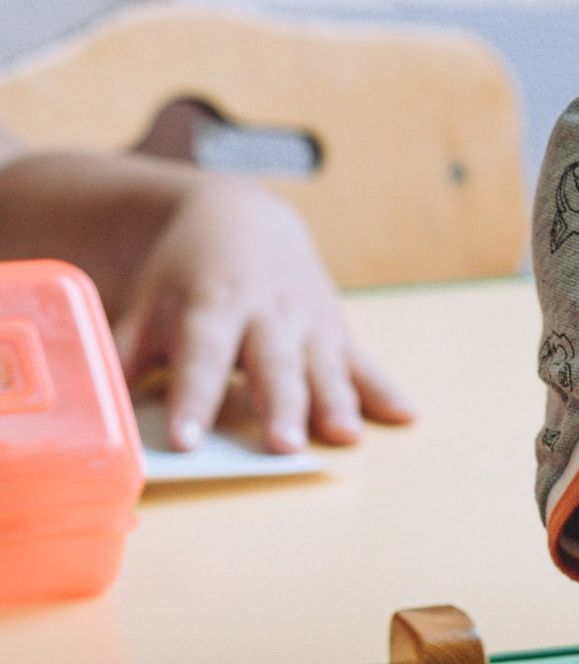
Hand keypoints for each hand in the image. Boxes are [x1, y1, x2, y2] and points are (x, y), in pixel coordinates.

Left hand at [116, 177, 414, 453]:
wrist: (239, 216)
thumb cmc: (183, 275)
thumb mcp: (148, 305)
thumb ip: (126, 355)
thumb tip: (89, 409)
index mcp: (212, 304)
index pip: (202, 356)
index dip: (195, 398)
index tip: (189, 439)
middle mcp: (265, 311)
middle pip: (273, 364)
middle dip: (281, 405)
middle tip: (285, 446)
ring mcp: (306, 319)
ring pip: (323, 364)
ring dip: (336, 401)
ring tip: (345, 438)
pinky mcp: (334, 328)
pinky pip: (361, 361)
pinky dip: (382, 389)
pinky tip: (405, 415)